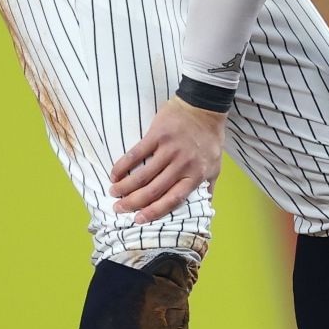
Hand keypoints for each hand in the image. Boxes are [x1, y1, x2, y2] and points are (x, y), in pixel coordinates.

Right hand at [111, 97, 226, 222]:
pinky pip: (136, 154)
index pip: (173, 200)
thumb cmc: (209, 139)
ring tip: (114, 193)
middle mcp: (182, 165)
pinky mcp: (158, 135)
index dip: (154, 212)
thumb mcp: (215, 166)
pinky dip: (122, 166)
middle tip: (118, 208)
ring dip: (125, 186)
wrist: (204, 108)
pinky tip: (114, 174)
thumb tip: (204, 207)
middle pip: (153, 190)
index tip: (138, 220)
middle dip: (133, 203)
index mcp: (196, 175)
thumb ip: (207, 187)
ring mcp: (169, 150)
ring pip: (142, 175)